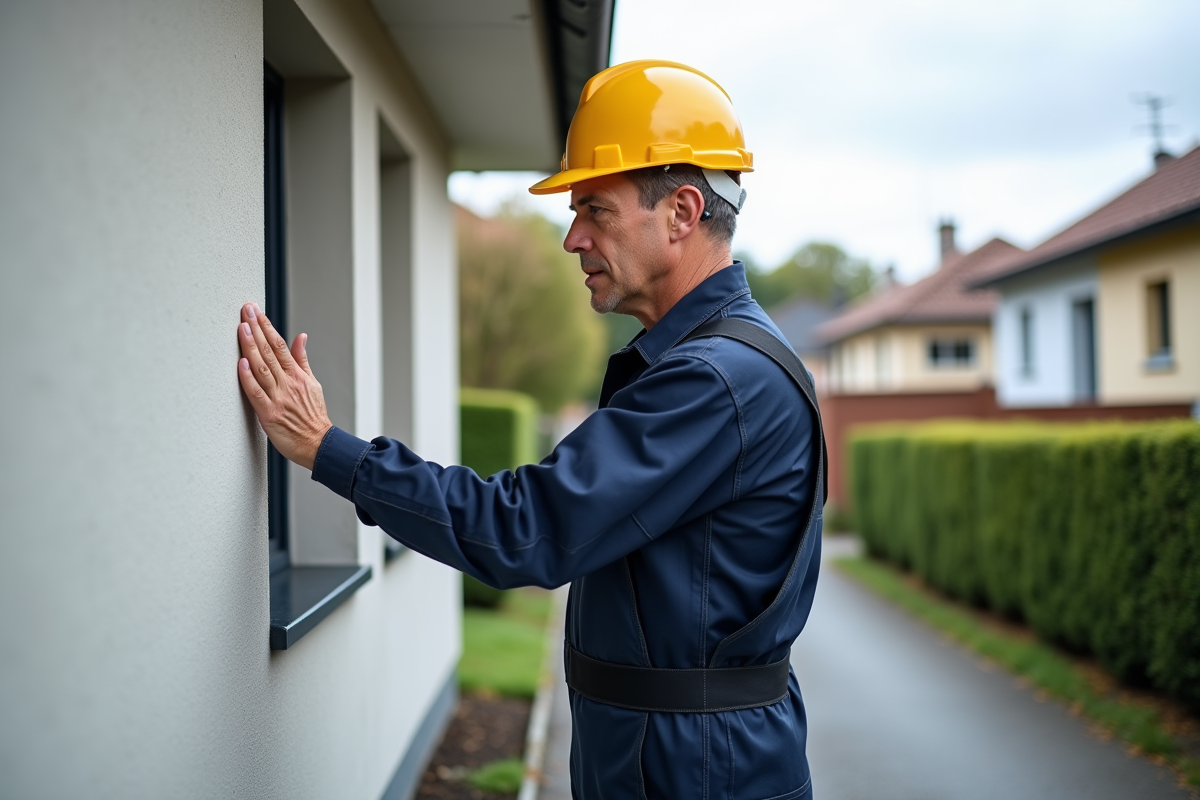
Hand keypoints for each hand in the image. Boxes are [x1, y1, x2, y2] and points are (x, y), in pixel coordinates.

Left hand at [236, 303, 331, 469]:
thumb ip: (302, 360)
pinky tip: (241, 363)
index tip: (256, 312)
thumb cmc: (314, 416)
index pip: (280, 345)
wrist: (319, 444)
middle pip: (269, 351)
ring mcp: (278, 398)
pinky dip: (248, 378)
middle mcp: (287, 383)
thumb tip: (300, 337)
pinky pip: (256, 393)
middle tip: (246, 310)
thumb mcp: (313, 383)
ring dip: (251, 346)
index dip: (267, 327)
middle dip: (256, 328)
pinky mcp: (268, 414)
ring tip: (242, 328)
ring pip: (262, 368)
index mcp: (297, 375)